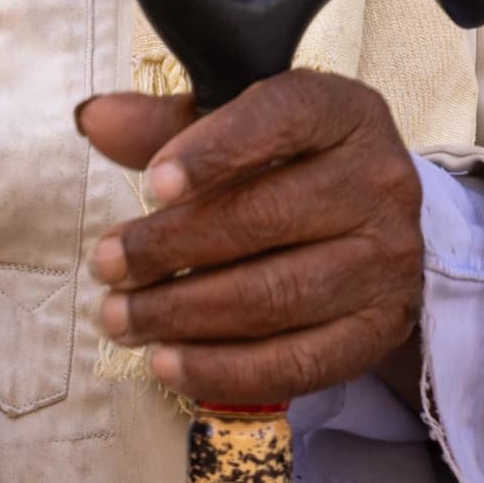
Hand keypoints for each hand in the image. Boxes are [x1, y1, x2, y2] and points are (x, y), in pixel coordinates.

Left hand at [73, 71, 423, 407]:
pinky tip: (167, 364)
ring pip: (277, 294)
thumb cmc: (284, 162)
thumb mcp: (232, 124)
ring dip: (185, 313)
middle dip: (172, 247)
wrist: (368, 223)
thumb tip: (95, 120)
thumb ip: (165, 124)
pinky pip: (298, 361)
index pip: (281, 120)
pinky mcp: (380, 330)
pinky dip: (225, 369)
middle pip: (266, 217)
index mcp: (342, 113)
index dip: (214, 151)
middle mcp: (380, 183)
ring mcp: (388, 262)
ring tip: (120, 317)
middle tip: (108, 265)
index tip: (152, 184)